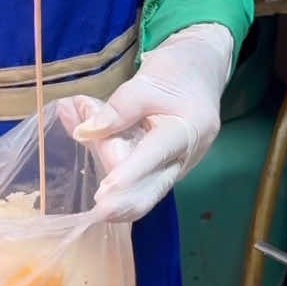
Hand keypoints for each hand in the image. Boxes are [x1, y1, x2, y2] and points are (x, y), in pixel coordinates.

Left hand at [68, 24, 233, 220]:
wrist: (202, 69)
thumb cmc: (177, 70)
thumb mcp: (146, 81)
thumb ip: (116, 109)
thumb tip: (84, 132)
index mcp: (188, 129)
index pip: (155, 154)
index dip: (129, 174)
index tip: (105, 191)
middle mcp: (187, 155)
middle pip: (155, 187)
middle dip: (126, 204)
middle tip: (99, 216)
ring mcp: (179, 164)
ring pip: (149, 190)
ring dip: (122, 199)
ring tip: (97, 210)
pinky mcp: (168, 167)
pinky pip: (146, 182)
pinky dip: (124, 186)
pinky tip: (105, 194)